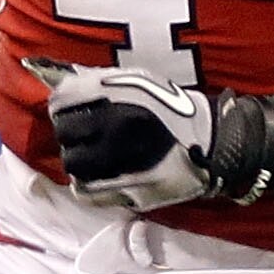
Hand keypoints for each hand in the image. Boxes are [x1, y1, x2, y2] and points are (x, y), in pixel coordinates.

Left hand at [26, 60, 215, 209]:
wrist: (213, 143)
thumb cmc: (173, 110)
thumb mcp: (140, 82)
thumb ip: (100, 82)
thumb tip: (63, 86)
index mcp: (119, 95)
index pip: (62, 100)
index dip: (60, 106)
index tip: (66, 111)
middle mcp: (117, 127)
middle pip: (64, 133)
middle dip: (69, 133)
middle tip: (80, 135)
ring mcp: (122, 162)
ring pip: (73, 164)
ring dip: (77, 159)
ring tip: (90, 156)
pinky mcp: (129, 191)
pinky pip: (87, 191)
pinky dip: (85, 184)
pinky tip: (95, 176)